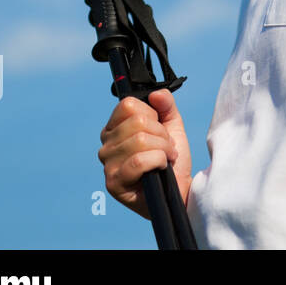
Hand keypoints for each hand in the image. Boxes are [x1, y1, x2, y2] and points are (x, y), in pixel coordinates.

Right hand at [97, 89, 191, 218]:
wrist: (179, 190)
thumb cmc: (172, 160)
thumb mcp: (172, 127)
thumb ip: (166, 106)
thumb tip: (156, 94)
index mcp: (114, 129)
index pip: (128, 105)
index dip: (151, 114)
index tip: (159, 129)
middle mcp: (105, 146)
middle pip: (138, 122)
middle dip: (162, 134)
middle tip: (167, 148)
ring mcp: (107, 164)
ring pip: (141, 140)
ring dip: (163, 148)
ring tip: (166, 158)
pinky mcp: (113, 183)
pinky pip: (140, 160)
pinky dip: (159, 161)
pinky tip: (161, 168)